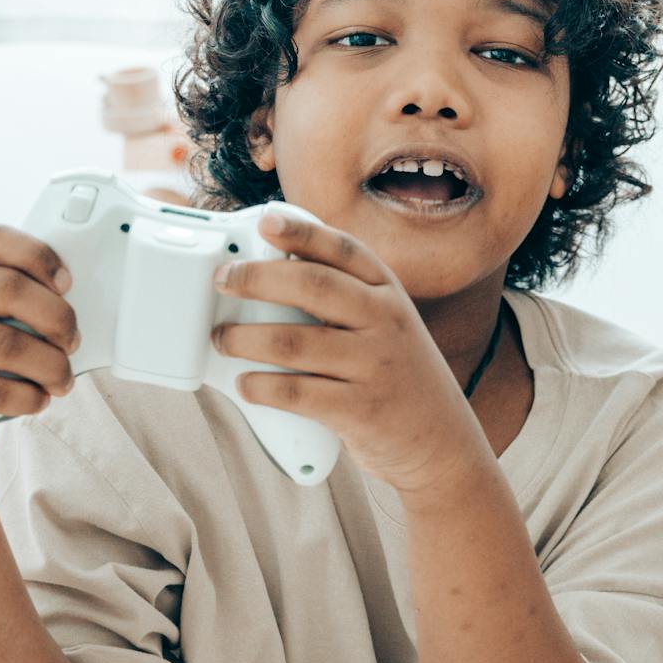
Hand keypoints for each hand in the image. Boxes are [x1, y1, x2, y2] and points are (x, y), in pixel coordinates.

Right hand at [0, 227, 78, 477]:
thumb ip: (15, 297)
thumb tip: (72, 301)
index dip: (39, 255)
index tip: (67, 284)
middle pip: (8, 289)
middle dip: (57, 318)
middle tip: (73, 342)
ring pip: (5, 345)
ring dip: (51, 366)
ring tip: (62, 379)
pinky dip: (29, 398)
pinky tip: (37, 400)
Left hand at [211, 212, 490, 498]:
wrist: (441, 442)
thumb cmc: (395, 376)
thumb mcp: (386, 326)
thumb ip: (343, 300)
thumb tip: (268, 276)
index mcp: (389, 293)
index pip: (343, 249)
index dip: (302, 232)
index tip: (265, 221)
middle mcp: (386, 321)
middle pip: (312, 285)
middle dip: (257, 278)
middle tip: (224, 279)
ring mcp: (374, 365)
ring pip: (293, 341)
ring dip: (245, 338)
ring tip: (222, 338)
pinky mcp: (360, 410)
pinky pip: (296, 393)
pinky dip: (261, 387)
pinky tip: (245, 384)